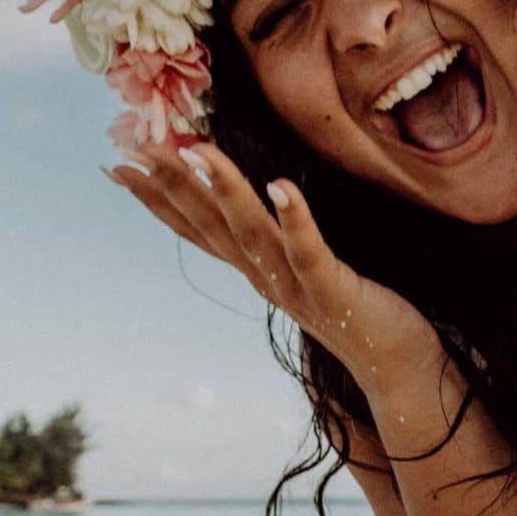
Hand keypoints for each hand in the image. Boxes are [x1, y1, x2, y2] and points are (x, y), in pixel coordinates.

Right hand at [107, 139, 435, 378]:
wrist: (398, 368)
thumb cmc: (358, 310)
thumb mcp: (306, 271)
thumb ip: (277, 243)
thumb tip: (258, 202)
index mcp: (257, 270)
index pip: (197, 229)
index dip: (157, 198)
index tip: (118, 163)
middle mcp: (266, 279)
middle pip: (211, 226)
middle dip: (173, 185)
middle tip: (135, 147)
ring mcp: (296, 287)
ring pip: (251, 234)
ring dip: (225, 192)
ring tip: (199, 151)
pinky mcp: (332, 291)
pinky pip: (309, 252)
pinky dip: (295, 220)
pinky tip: (280, 185)